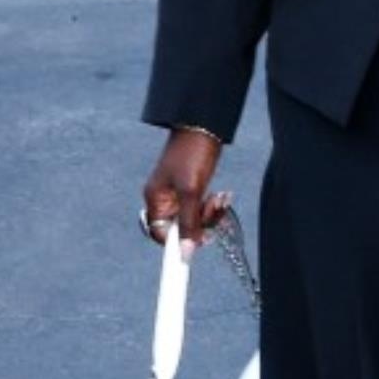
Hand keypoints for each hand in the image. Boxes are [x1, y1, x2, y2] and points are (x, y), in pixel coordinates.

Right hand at [141, 128, 230, 254]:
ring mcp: (178, 195)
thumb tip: (186, 253)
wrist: (205, 126)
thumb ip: (188, 223)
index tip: (195, 250)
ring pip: (194, 220)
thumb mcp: (191, 190)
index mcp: (155, 200)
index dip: (177, 243)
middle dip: (201, 222)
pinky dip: (213, 206)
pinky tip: (222, 196)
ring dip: (211, 214)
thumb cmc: (192, 153)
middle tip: (214, 207)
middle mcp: (163, 200)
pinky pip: (202, 209)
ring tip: (221, 198)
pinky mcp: (192, 190)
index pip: (160, 235)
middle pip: (180, 229)